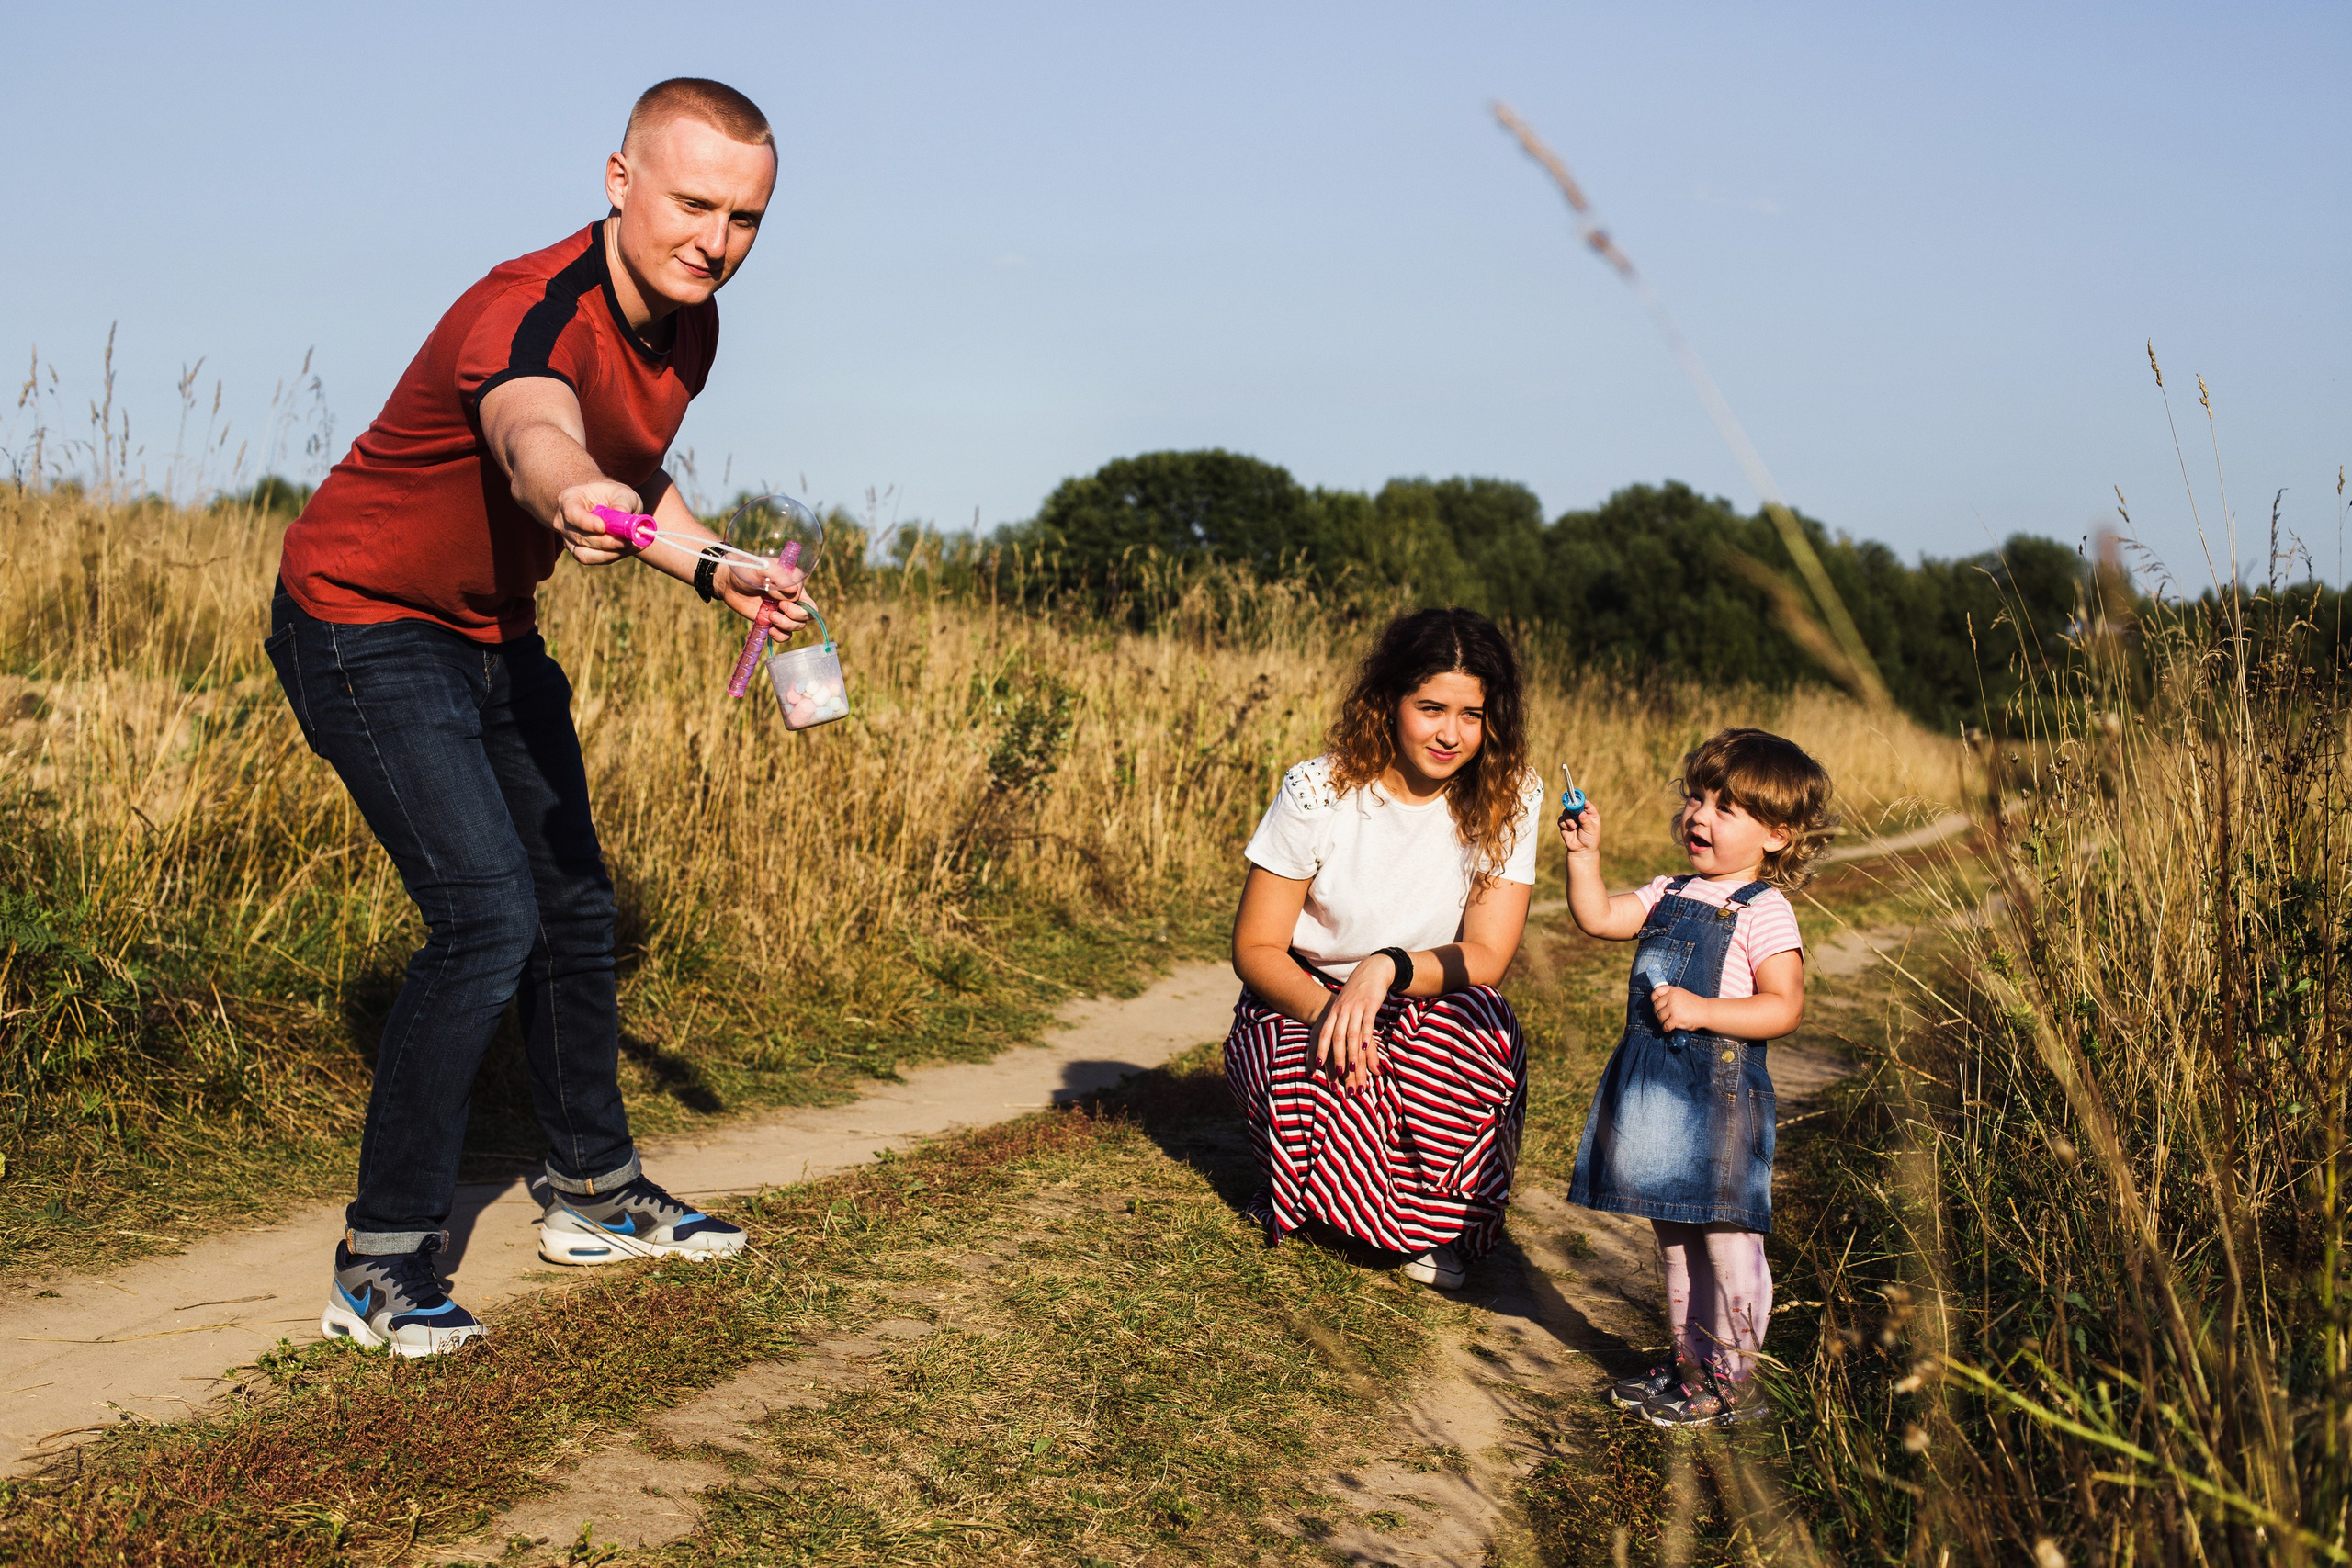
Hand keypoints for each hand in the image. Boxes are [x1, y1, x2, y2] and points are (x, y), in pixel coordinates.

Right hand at [552, 482, 644, 564]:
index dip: (586, 522)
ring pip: (585, 554)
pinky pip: (595, 560)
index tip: (602, 527)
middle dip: (605, 542)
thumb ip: (622, 502)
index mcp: (569, 500)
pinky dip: (613, 556)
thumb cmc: (614, 496)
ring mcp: (569, 540)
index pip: (571, 513)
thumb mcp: (622, 492)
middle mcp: (564, 522)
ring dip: (610, 553)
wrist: (611, 506)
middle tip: (627, 541)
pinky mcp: (580, 553)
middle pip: (580, 537)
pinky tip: (630, 548)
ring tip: (632, 546)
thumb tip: (623, 514)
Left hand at [717, 557, 814, 633]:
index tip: (781, 601)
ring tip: (770, 618)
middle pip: (807, 616)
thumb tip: (794, 592)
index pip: (809, 601)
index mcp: (796, 584)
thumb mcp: (763, 568)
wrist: (730, 583)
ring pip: (798, 626)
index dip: (798, 605)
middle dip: (794, 616)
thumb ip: (779, 577)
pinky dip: (781, 636)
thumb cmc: (747, 571)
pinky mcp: (774, 622)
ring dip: (786, 625)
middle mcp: (794, 598)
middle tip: (778, 609)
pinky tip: (770, 630)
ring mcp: (784, 612)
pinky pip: (786, 635)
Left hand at [1312, 956, 1394, 1092]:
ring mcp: (1356, 1006)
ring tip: (1352, 1068)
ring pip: (1352, 1033)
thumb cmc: (1356, 991)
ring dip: (1351, 1053)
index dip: (1320, 1049)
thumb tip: (1331, 1041)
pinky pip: (1367, 1023)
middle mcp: (1343, 1009)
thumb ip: (1338, 1021)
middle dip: (1337, 1056)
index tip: (1317, 1065)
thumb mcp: (1343, 1004)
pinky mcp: (1371, 1004)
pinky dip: (1366, 1037)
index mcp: (1334, 1010)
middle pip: (1337, 1036)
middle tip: (1338, 1073)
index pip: (1324, 1032)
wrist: (1373, 969)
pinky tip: (1366, 1049)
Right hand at [1559, 799, 1603, 857]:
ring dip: (1568, 819)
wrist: (1581, 850)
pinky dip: (1564, 824)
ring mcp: (1572, 819)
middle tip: (1572, 811)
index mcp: (1590, 814)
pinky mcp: (1565, 824)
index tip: (1577, 800)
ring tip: (1573, 827)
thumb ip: (1586, 821)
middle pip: (1574, 805)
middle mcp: (1580, 814)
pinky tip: (1569, 830)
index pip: (1586, 804)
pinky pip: (1561, 819)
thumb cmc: (1590, 839)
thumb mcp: (1591, 830)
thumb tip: (1581, 813)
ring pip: (1566, 811)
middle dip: (1572, 808)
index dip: (1581, 800)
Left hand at [1650, 983, 1712, 1033]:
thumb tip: (1658, 1003)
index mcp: (1673, 991)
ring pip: (1659, 1016)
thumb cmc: (1695, 1005)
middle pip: (1656, 1006)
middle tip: (1663, 1017)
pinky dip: (1666, 1029)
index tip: (1657, 1004)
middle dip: (1658, 1013)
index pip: (1656, 992)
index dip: (1654, 999)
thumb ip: (1671, 996)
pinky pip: (1665, 1025)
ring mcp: (1673, 1008)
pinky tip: (1670, 1028)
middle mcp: (1672, 998)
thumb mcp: (1682, 995)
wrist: (1707, 1012)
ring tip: (1668, 1022)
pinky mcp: (1676, 1018)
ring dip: (1662, 1021)